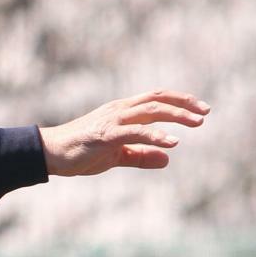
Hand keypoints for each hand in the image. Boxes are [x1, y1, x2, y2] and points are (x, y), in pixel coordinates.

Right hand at [40, 91, 208, 175]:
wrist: (50, 154)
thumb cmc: (81, 152)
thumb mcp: (117, 155)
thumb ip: (141, 155)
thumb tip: (167, 158)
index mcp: (122, 112)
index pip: (155, 98)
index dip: (179, 100)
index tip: (200, 109)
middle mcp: (120, 110)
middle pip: (158, 99)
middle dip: (184, 104)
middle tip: (206, 113)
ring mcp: (113, 120)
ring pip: (150, 110)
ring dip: (176, 115)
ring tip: (197, 123)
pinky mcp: (106, 135)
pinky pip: (136, 132)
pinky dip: (157, 135)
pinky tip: (173, 142)